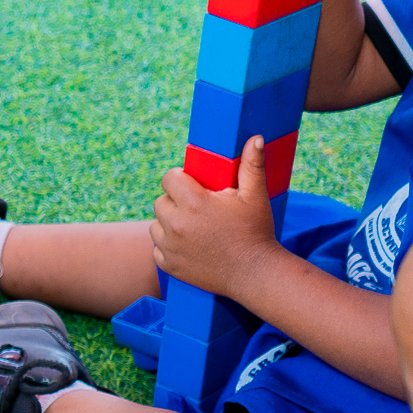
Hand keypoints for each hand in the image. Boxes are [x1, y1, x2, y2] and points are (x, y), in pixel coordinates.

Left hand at [150, 133, 284, 298]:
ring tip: (194, 227)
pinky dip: (168, 246)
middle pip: (161, 201)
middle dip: (176, 201)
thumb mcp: (255, 195)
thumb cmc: (255, 231)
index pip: (169, 178)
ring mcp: (170, 246)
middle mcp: (177, 224)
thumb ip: (252, 165)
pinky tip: (189, 245)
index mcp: (194, 202)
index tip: (193, 185)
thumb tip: (255, 138)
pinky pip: (157, 248)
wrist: (255, 274)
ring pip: (156, 224)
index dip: (180, 178)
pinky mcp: (169, 265)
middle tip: (198, 208)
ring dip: (169, 223)